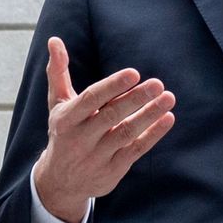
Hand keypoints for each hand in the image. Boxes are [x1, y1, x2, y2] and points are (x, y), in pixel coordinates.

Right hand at [34, 36, 175, 222]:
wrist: (60, 182)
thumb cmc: (63, 131)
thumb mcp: (57, 103)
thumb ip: (58, 72)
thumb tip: (54, 40)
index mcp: (67, 118)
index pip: (91, 99)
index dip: (112, 86)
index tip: (134, 73)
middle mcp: (81, 138)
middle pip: (111, 116)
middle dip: (136, 99)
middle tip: (158, 84)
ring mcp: (97, 156)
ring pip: (126, 134)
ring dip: (149, 116)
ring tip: (168, 98)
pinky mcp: (112, 170)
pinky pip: (136, 150)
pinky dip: (153, 135)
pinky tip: (168, 118)